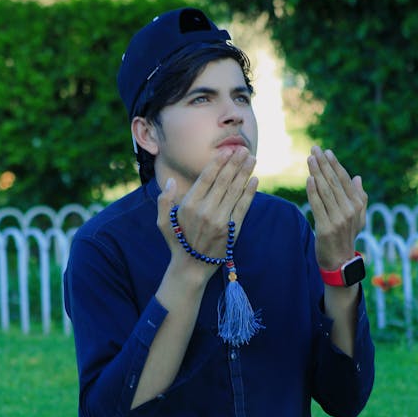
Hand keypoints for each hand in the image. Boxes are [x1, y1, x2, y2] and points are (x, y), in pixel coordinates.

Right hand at [158, 146, 257, 273]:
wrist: (192, 267)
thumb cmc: (177, 241)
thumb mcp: (162, 222)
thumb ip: (164, 200)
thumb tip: (170, 181)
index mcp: (188, 205)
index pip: (206, 178)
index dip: (218, 162)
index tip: (227, 150)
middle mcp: (205, 211)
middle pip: (223, 181)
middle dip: (235, 162)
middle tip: (243, 149)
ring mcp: (220, 221)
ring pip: (235, 191)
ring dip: (245, 173)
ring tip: (252, 158)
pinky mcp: (232, 230)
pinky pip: (243, 207)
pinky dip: (250, 193)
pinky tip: (255, 180)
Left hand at [306, 145, 367, 269]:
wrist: (340, 261)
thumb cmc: (346, 237)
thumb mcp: (357, 217)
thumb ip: (359, 197)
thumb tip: (358, 176)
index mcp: (357, 205)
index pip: (344, 180)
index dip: (335, 165)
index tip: (327, 151)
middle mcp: (350, 210)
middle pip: (334, 182)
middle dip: (324, 164)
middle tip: (314, 149)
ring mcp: (339, 219)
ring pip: (325, 191)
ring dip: (317, 173)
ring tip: (310, 159)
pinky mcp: (326, 227)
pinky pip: (318, 206)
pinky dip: (313, 191)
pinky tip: (309, 179)